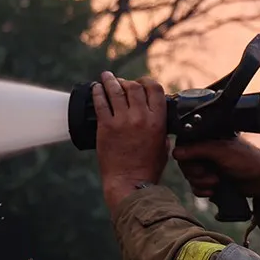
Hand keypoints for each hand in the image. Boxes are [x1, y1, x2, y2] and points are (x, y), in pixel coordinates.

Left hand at [93, 72, 168, 212]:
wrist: (130, 182)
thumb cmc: (148, 168)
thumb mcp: (163, 147)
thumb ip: (161, 131)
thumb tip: (158, 122)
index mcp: (157, 121)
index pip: (154, 89)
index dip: (147, 82)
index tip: (141, 83)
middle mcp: (140, 117)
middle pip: (134, 87)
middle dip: (127, 82)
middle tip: (122, 83)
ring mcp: (122, 121)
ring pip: (115, 91)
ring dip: (110, 80)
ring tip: (106, 76)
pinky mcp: (106, 127)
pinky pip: (100, 103)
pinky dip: (97, 93)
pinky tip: (96, 88)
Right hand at [173, 136, 259, 200]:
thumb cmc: (247, 161)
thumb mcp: (222, 152)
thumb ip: (198, 150)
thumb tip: (176, 152)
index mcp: (209, 138)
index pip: (185, 145)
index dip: (186, 157)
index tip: (195, 164)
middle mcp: (207, 151)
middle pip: (185, 163)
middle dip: (195, 172)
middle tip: (208, 174)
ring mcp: (209, 166)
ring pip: (190, 176)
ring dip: (200, 182)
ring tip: (216, 182)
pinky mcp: (211, 180)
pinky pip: (196, 187)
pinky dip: (202, 190)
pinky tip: (214, 191)